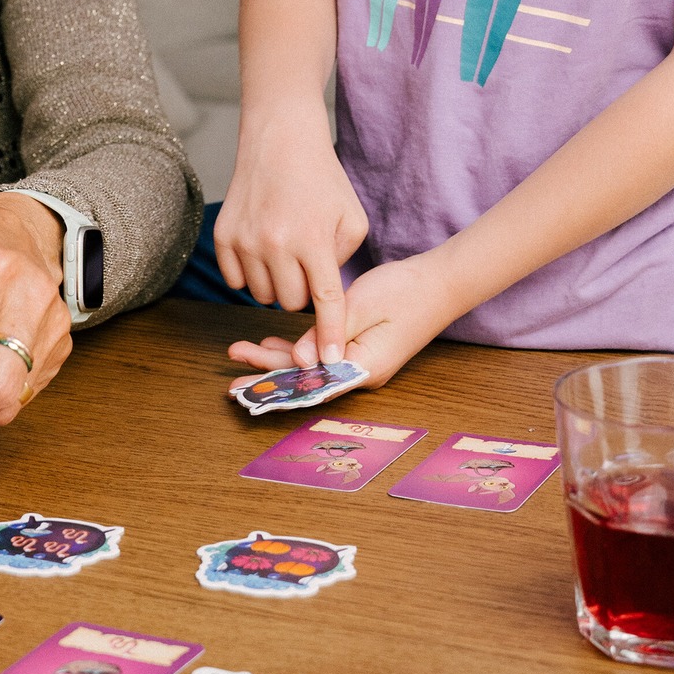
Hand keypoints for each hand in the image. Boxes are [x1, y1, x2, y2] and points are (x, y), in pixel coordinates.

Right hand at [213, 106, 368, 366]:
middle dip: (302, 293)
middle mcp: (276, 242)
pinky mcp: (222, 236)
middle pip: (291, 302)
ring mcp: (245, 240)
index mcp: (314, 238)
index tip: (334, 361)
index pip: (325, 299)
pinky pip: (237, 281)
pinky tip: (261, 248)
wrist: (279, 140)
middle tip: (307, 265)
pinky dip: (250, 273)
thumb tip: (324, 295)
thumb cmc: (322, 179)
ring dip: (276, 283)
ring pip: (262, 295)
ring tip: (285, 252)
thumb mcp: (352, 218)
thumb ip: (343, 262)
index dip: (331, 333)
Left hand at [227, 254, 452, 389]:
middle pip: (306, 381)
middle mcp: (360, 372)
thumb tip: (297, 359)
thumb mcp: (362, 307)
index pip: (312, 388)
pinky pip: (320, 355)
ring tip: (240, 354)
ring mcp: (359, 361)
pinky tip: (269, 344)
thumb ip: (327, 332)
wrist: (441, 282)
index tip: (247, 391)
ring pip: (310, 368)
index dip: (277, 390)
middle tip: (231, 382)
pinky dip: (295, 349)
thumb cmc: (406, 291)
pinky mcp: (358, 348)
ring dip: (276, 361)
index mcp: (364, 368)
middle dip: (267, 377)